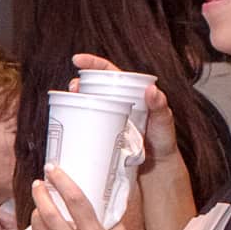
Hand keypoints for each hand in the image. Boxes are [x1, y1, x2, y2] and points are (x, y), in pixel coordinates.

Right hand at [71, 48, 177, 169]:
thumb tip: (152, 89)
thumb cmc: (163, 142)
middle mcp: (115, 105)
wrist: (157, 169)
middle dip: (78, 85)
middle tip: (73, 88)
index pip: (109, 73)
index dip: (92, 64)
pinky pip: (85, 130)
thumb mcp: (164, 123)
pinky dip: (74, 128)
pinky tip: (66, 130)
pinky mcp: (100, 139)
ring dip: (74, 105)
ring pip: (87, 108)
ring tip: (67, 104)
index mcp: (129, 95)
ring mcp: (107, 122)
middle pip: (92, 89)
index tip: (77, 60)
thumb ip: (160, 106)